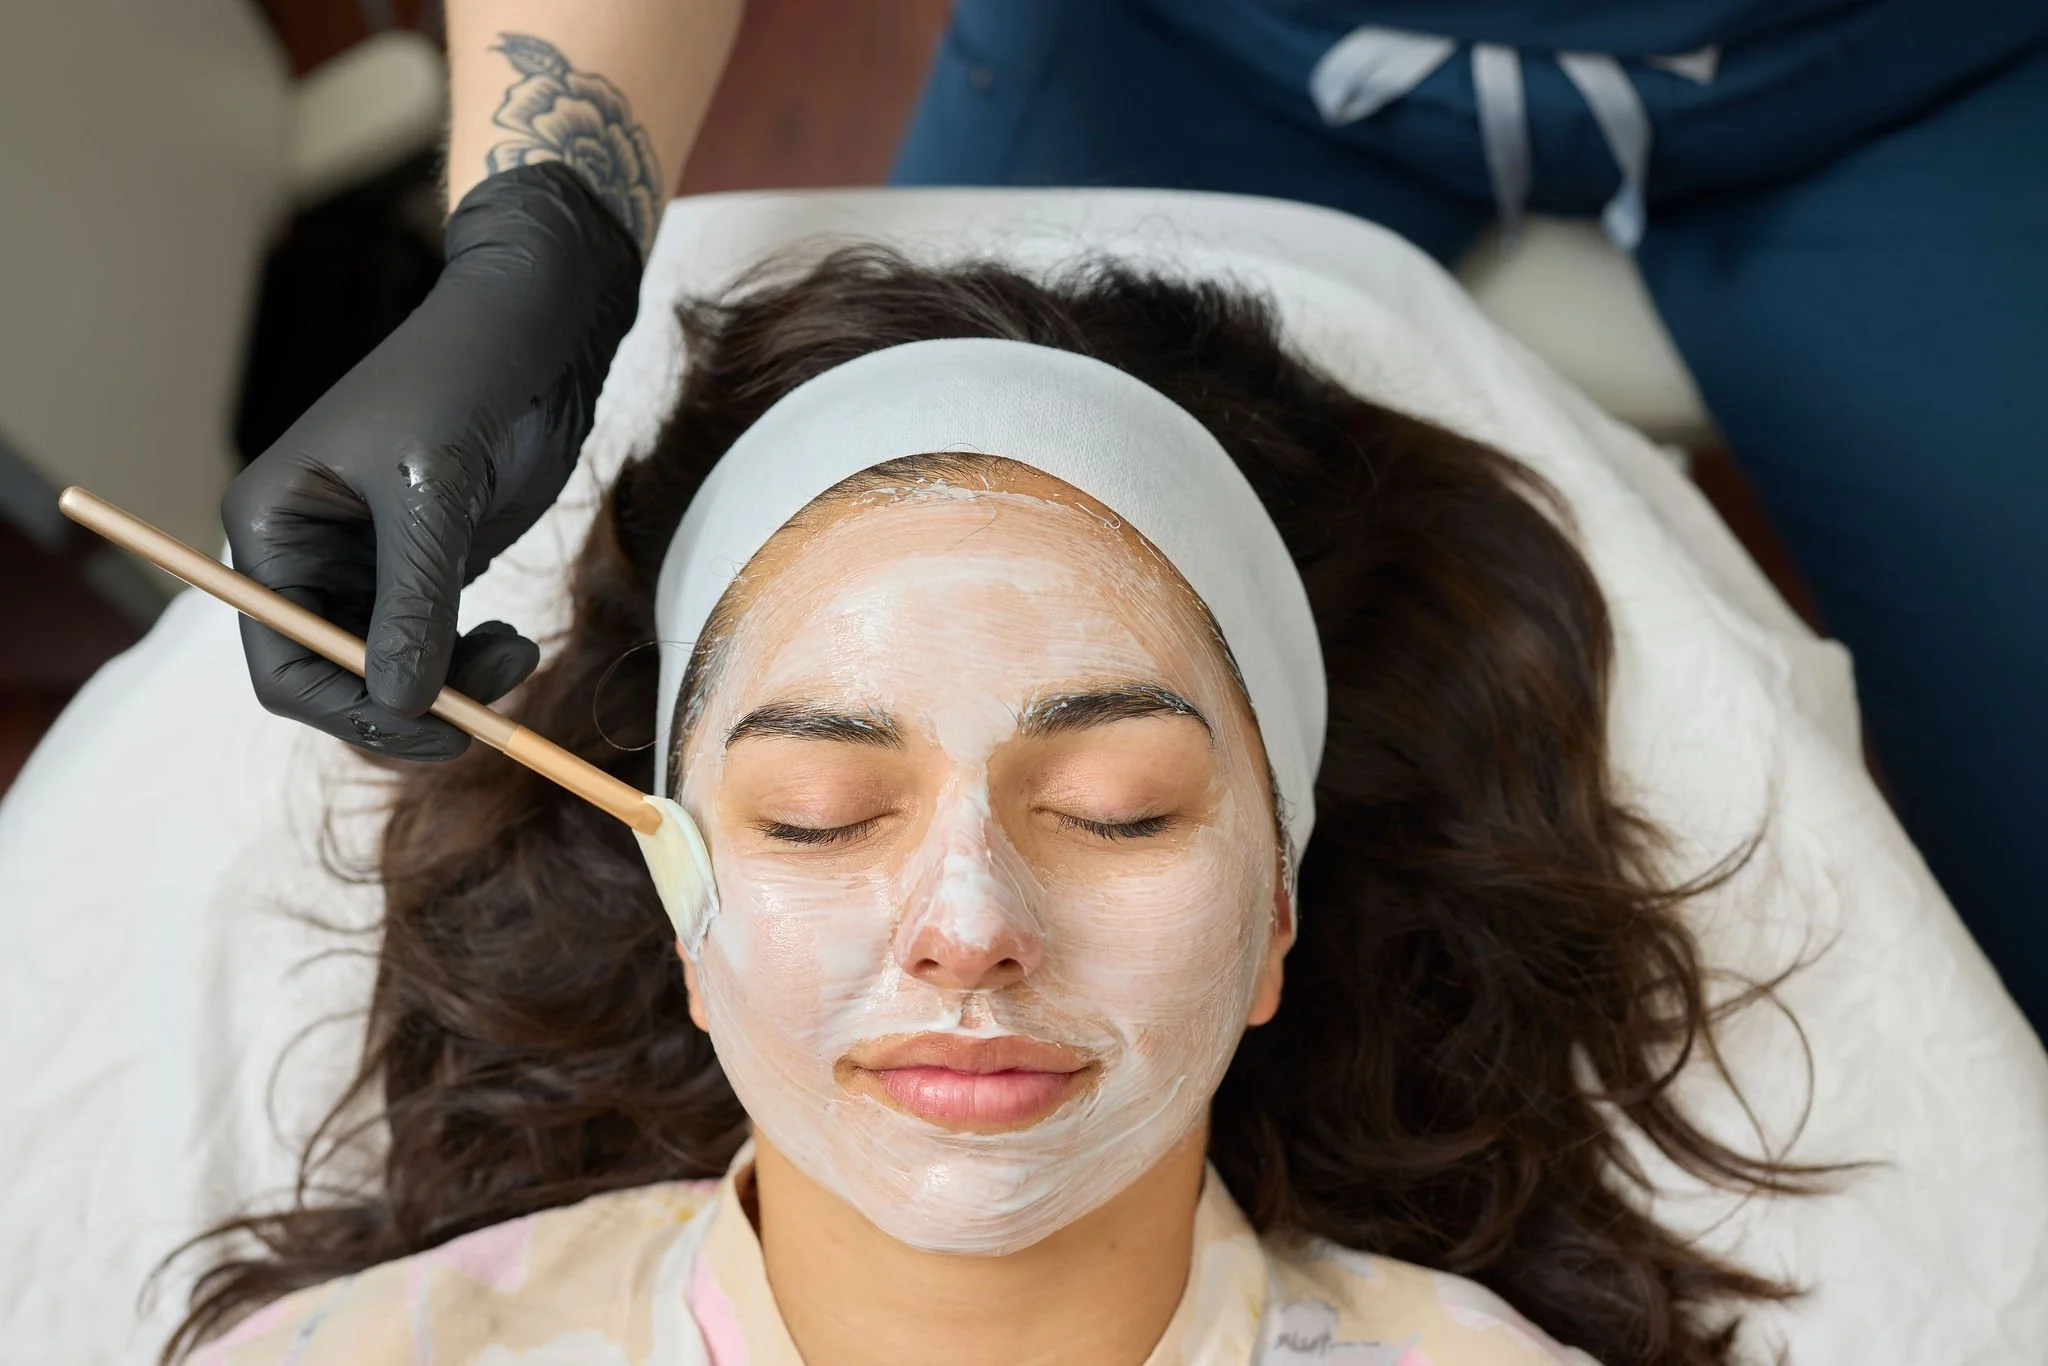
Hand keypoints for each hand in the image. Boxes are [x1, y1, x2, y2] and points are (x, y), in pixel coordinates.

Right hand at [223, 162, 641, 758]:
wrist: (532, 331)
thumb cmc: (466, 380)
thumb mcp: (435, 493)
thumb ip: (415, 602)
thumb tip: (401, 704)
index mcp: (273, 527)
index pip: (281, 662)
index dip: (350, 710)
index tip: (434, 728)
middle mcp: (307, 555)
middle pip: (335, 681)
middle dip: (408, 705)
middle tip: (488, 710)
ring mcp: (369, 567)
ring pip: (392, 674)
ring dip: (453, 687)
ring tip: (517, 653)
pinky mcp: (426, 569)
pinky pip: (433, 650)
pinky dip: (470, 664)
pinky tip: (514, 640)